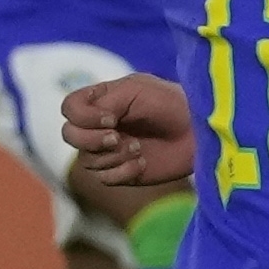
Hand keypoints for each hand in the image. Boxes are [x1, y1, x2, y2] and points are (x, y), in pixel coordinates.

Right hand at [61, 73, 196, 185]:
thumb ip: (106, 101)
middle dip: (91, 139)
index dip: (82, 117)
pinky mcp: (124, 172)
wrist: (200, 131)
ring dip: (112, 156)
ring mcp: (110, 150)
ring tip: (139, 148)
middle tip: (117, 137)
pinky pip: (105, 178)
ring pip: (87, 160)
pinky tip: (143, 163)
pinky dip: (122, 172)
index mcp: (102, 102)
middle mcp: (100, 126)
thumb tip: (91, 123)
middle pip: (70, 136)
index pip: (69, 109)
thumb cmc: (171, 103)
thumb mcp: (136, 90)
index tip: (111, 117)